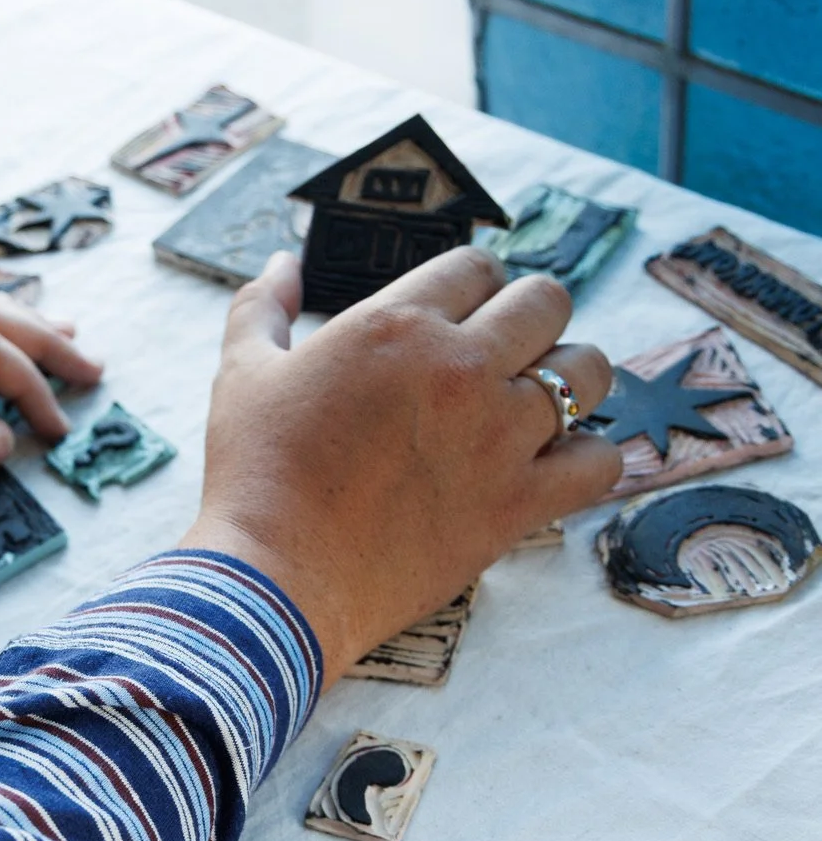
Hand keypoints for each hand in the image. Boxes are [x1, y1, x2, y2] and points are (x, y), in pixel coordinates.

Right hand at [182, 248, 620, 683]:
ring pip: (588, 372)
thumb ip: (263, 306)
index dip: (474, 284)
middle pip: (546, 302)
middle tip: (508, 349)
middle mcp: (460, 368)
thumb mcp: (242, 373)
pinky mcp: (518, 503)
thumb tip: (283, 263)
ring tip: (541, 401)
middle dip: (532, 316)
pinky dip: (588, 459)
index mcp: (396, 325)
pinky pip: (600, 462)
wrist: (276, 577)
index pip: (476, 266)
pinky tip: (557, 464)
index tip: (465, 312)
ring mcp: (498, 436)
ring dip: (571, 378)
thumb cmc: (255, 475)